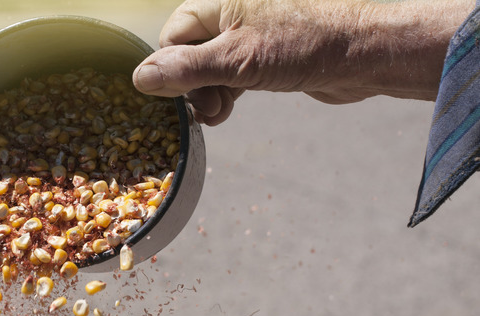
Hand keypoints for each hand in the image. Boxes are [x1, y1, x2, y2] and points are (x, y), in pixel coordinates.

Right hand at [134, 0, 472, 125]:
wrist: (367, 53)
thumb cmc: (306, 45)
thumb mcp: (237, 60)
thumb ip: (187, 70)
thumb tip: (140, 78)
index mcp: (220, 3)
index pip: (173, 36)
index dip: (171, 68)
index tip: (179, 97)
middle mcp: (233, 14)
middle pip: (190, 52)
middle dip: (191, 86)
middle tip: (207, 109)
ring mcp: (251, 36)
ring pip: (211, 67)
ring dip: (209, 94)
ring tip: (219, 113)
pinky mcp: (267, 56)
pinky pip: (232, 74)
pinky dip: (227, 93)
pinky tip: (229, 109)